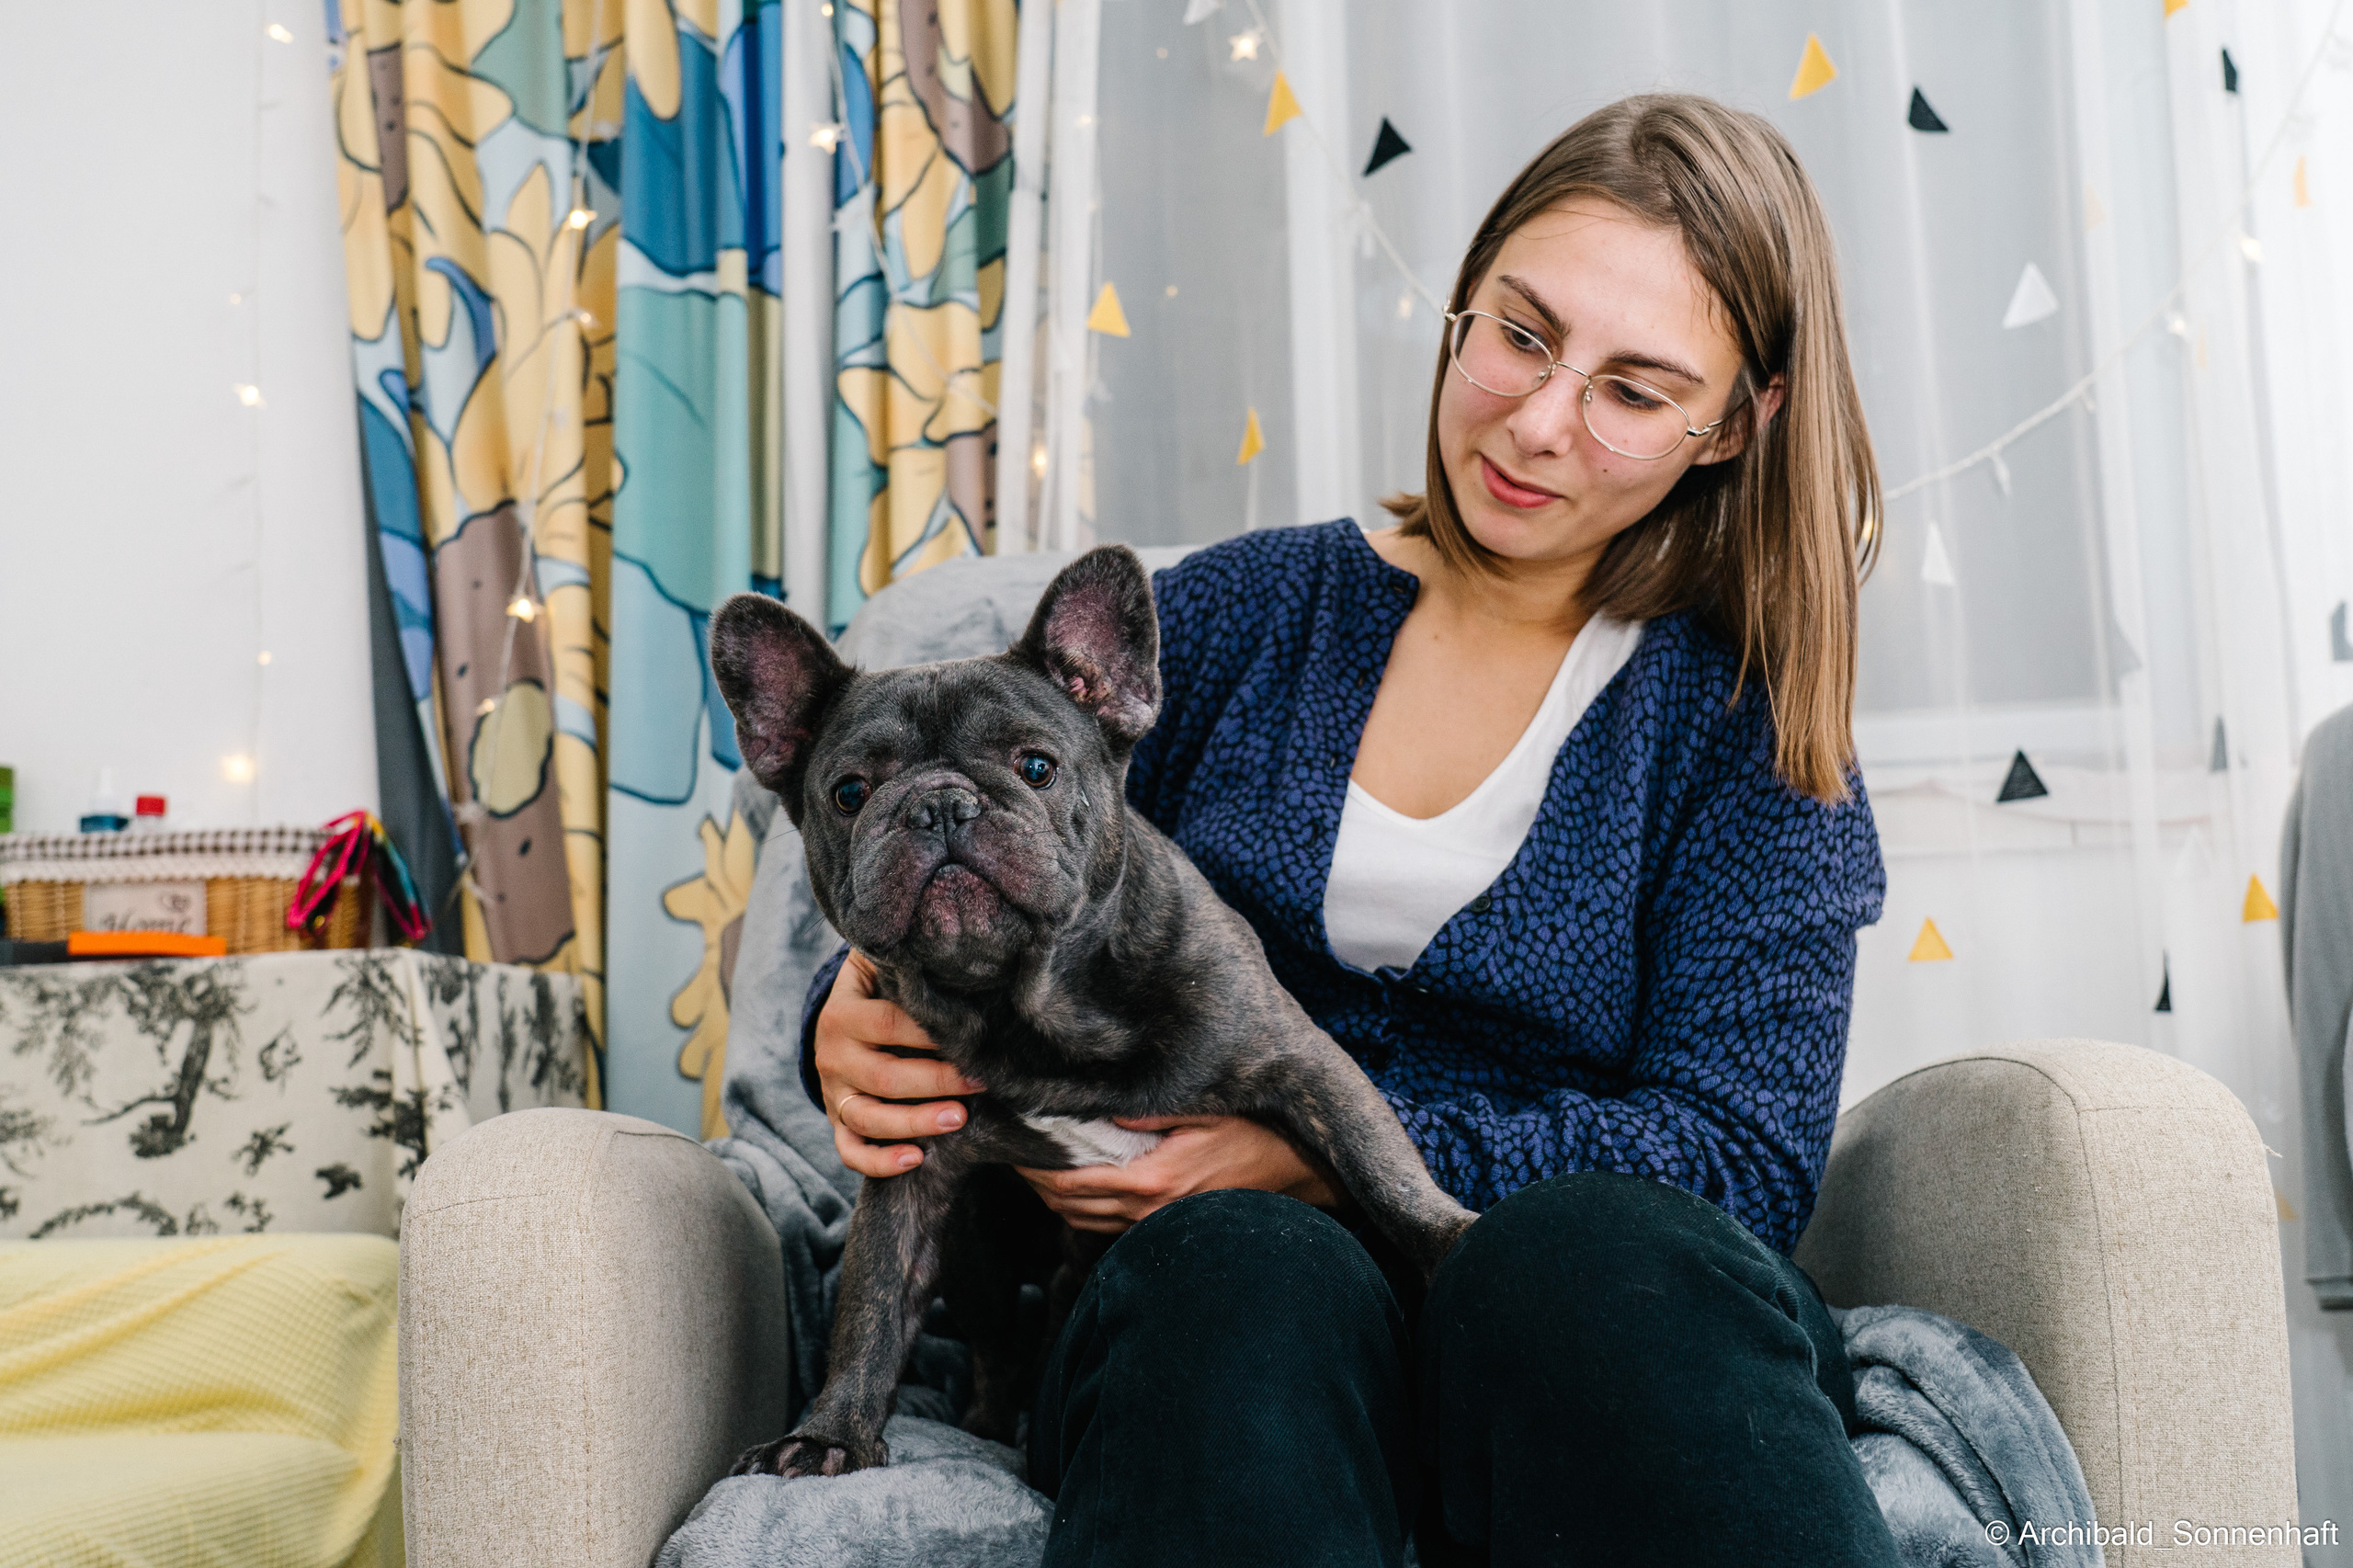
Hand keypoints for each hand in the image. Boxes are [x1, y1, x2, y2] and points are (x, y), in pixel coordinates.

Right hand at [814, 950, 986, 1178]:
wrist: (837, 1021)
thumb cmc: (878, 990)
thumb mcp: (880, 967)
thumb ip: (907, 963)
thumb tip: (949, 950)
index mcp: (843, 1013)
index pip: (888, 1025)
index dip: (931, 1034)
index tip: (976, 1037)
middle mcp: (833, 1056)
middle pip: (884, 1077)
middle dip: (936, 1082)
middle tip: (981, 1082)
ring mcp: (832, 1093)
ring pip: (868, 1118)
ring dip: (915, 1123)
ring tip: (958, 1120)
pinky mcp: (837, 1122)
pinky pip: (850, 1151)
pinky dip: (879, 1161)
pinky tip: (916, 1160)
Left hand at [1014, 1114, 1350, 1234]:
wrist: (1289, 1173)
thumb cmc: (1250, 1134)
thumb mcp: (1204, 1110)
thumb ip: (1152, 1110)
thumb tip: (1104, 1105)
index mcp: (1150, 1180)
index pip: (1070, 1181)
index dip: (1033, 1165)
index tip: (1011, 1140)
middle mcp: (1145, 1210)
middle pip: (1065, 1204)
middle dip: (1031, 1178)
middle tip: (1010, 1146)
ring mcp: (1151, 1225)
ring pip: (1078, 1219)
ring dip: (1050, 1193)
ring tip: (1030, 1160)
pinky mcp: (1157, 1228)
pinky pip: (1102, 1224)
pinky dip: (1076, 1206)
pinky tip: (1069, 1180)